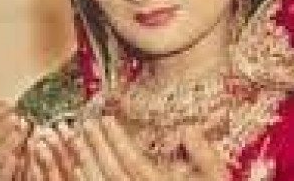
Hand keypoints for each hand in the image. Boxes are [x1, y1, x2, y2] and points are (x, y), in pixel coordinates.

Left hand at [58, 116, 228, 180]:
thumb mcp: (216, 177)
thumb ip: (203, 154)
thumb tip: (187, 129)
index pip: (134, 161)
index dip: (118, 140)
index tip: (105, 118)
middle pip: (113, 173)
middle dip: (98, 146)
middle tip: (86, 123)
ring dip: (87, 162)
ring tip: (77, 141)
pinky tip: (77, 168)